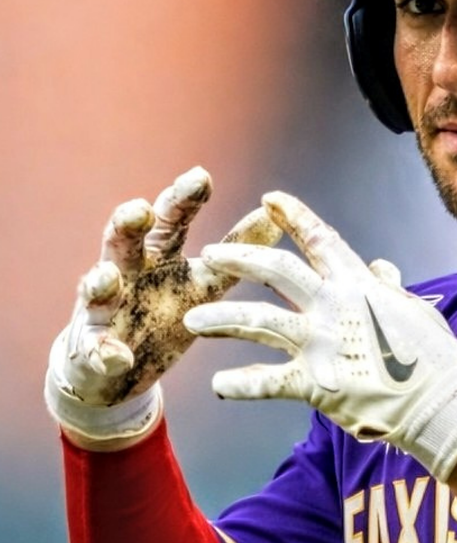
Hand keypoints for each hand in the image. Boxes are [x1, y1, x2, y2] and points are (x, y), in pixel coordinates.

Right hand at [46, 167, 280, 443]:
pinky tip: (114, 356)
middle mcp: (127, 271)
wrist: (119, 366)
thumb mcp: (203, 284)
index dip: (185, 198)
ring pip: (97, 286)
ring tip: (107, 277)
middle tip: (140, 210)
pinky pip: (96, 349)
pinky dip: (102, 352)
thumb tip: (276, 219)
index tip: (201, 176)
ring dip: (101, 281)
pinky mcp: (93, 346)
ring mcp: (104, 306)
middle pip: (125, 239)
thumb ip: (235, 256)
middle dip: (129, 223)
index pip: (171, 220)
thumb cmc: (164, 312)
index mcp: (159, 255)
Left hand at [184, 191, 456, 480]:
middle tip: (209, 255)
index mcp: (360, 285)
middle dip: (239, 259)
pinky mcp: (316, 383)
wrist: (441, 403)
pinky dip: (242, 384)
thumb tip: (383, 267)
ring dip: (223, 318)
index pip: (321, 240)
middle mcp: (335, 306)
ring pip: (259, 322)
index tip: (270, 198)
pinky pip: (268, 382)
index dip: (294, 216)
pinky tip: (219, 387)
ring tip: (193, 321)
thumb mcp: (414, 311)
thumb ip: (389, 288)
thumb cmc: (434, 357)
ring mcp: (322, 343)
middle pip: (276, 271)